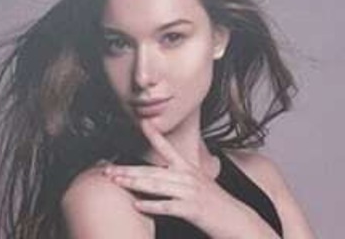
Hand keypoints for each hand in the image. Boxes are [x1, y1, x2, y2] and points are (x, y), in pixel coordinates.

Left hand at [102, 119, 278, 238]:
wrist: (237, 221)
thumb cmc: (216, 208)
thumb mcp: (200, 188)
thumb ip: (181, 182)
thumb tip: (161, 182)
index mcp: (190, 170)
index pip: (169, 149)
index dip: (155, 135)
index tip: (142, 122)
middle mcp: (189, 176)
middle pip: (153, 171)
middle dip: (128, 170)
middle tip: (107, 170)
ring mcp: (191, 192)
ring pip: (157, 185)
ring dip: (134, 184)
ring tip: (116, 182)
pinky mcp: (192, 209)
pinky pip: (168, 206)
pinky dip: (151, 205)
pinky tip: (138, 205)